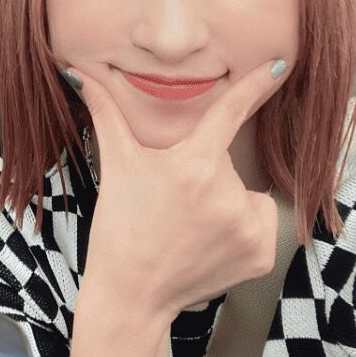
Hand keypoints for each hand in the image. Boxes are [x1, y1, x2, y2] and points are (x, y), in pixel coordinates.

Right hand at [66, 59, 285, 320]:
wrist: (131, 292)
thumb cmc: (118, 225)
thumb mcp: (115, 164)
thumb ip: (103, 113)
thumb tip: (75, 72)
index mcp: (192, 164)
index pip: (230, 112)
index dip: (256, 85)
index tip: (280, 64)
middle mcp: (226, 193)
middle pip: (224, 163)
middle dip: (203, 173)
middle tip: (171, 200)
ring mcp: (246, 227)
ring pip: (243, 193)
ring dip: (222, 202)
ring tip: (187, 225)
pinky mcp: (259, 255)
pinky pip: (258, 224)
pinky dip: (239, 231)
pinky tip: (207, 245)